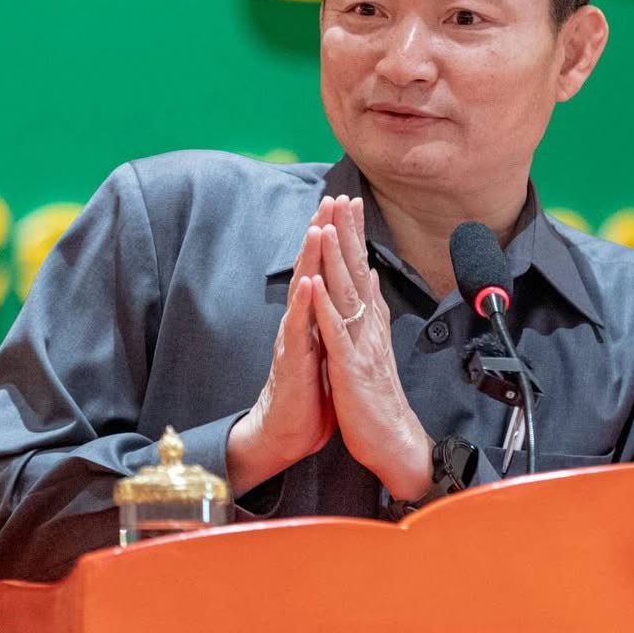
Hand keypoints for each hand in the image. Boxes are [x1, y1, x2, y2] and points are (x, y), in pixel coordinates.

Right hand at [227, 200, 337, 490]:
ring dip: (309, 259)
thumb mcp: (328, 350)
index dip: (334, 237)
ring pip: (302, 291)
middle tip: (331, 198)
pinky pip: (297, 329)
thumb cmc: (309, 394)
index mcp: (315, 319)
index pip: (324, 269)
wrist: (286, 434)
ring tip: (316, 228)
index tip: (345, 206)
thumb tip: (347, 295)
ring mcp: (294, 339)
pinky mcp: (292, 361)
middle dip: (321, 233)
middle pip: (311, 268)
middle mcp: (302, 322)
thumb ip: (333, 321)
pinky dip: (303, 305)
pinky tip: (307, 283)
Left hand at [309, 197, 430, 501]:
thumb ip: (372, 311)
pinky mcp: (350, 369)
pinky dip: (326, 308)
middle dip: (347, 233)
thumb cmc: (379, 400)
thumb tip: (370, 277)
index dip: (355, 235)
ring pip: (347, 295)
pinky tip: (316, 285)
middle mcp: (369, 328)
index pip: (362, 270)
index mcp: (371, 323)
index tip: (349, 201)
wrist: (395, 443)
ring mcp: (361, 346)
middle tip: (342, 197)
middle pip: (357, 272)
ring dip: (336, 259)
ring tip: (327, 225)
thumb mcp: (375, 348)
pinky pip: (336, 334)